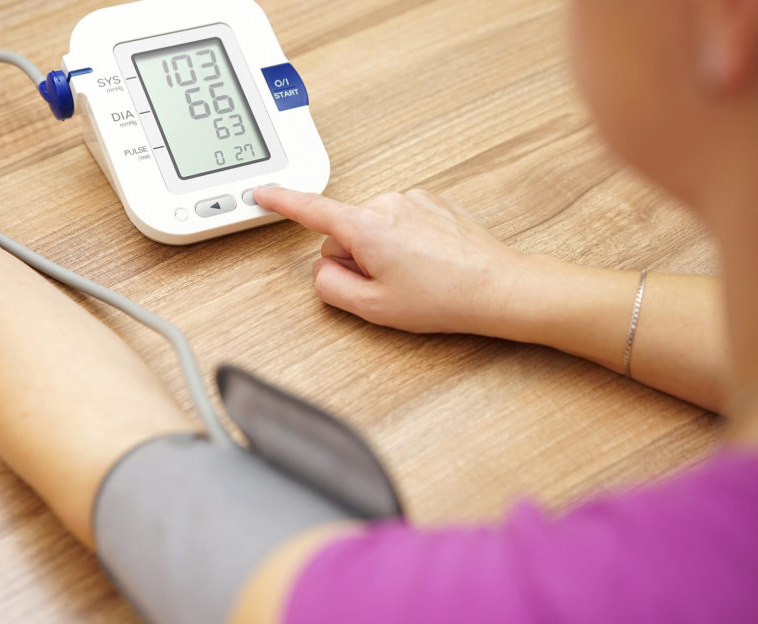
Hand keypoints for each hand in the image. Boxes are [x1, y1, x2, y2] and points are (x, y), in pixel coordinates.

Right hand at [255, 186, 534, 334]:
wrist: (497, 287)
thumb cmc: (443, 298)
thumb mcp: (373, 308)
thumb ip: (331, 288)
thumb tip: (321, 270)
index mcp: (365, 227)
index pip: (310, 210)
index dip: (281, 202)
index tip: (261, 192)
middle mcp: (386, 203)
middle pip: (345, 230)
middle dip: (355, 258)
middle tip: (386, 286)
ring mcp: (412, 200)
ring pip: (374, 227)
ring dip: (382, 251)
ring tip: (414, 277)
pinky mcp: (432, 202)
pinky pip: (400, 222)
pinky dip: (405, 242)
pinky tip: (428, 263)